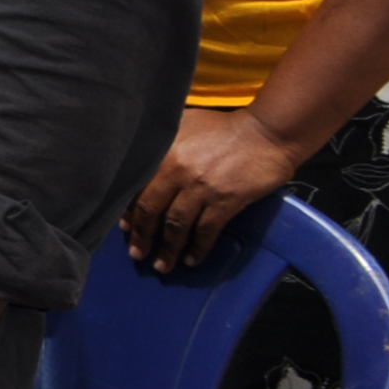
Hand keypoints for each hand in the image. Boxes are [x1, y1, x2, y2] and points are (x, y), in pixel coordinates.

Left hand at [125, 106, 300, 272]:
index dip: (128, 209)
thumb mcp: (183, 123)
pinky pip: (206, 230)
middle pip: (152, 209)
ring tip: (162, 265)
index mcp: (163, 151)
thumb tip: (141, 159)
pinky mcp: (226, 201)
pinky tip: (191, 259)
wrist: (265, 133)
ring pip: (177, 225)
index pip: (136, 186)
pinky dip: (197, 248)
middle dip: (142, 235)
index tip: (123, 226)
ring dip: (167, 248)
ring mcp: (201, 188)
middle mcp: (177, 171)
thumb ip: (161, 141)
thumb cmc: (222, 126)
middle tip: (136, 253)